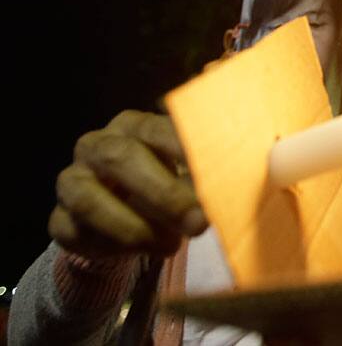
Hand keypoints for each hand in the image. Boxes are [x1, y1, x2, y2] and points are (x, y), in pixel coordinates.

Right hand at [48, 110, 207, 257]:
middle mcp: (97, 147)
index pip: (156, 128)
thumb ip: (211, 168)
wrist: (129, 221)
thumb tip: (243, 178)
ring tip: (172, 246)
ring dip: (134, 228)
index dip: (185, 149)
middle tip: (199, 222)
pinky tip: (140, 254)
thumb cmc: (170, 184)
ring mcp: (72, 182)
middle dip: (163, 193)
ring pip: (89, 200)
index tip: (218, 173)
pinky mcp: (59, 221)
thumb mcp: (192, 171)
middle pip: (121, 159)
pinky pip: (75, 233)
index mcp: (134, 125)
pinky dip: (110, 248)